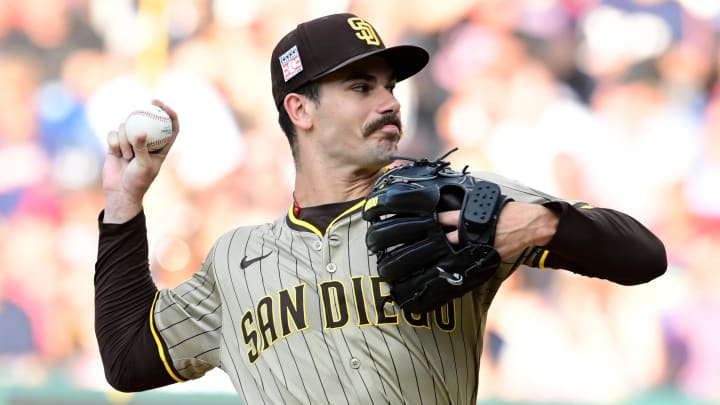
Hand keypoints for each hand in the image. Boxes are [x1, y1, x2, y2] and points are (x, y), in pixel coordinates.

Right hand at [102, 99, 178, 222]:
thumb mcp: (143, 166)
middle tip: (151, 102)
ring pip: (127, 127)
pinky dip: (115, 142)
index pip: (171, 128)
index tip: (166, 106)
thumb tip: (140, 131)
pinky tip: (116, 153)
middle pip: (149, 120)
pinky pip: (114, 134)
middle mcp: (147, 142)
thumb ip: (142, 148)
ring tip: (127, 156)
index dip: (171, 115)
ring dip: (126, 139)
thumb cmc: (137, 182)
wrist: (119, 192)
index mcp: (161, 148)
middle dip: (151, 108)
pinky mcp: (116, 144)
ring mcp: (130, 142)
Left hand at [437, 202, 557, 258]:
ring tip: (442, 255)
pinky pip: (473, 260)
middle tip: (430, 243)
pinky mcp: (489, 256)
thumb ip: (473, 210)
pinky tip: (462, 261)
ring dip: (451, 253)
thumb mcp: (489, 204)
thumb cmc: (511, 211)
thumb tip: (460, 210)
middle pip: (447, 239)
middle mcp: (472, 233)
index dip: (435, 221)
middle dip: (439, 241)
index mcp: (471, 217)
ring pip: (458, 252)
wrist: (530, 224)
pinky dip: (467, 260)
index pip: (446, 218)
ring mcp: (480, 246)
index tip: (425, 222)